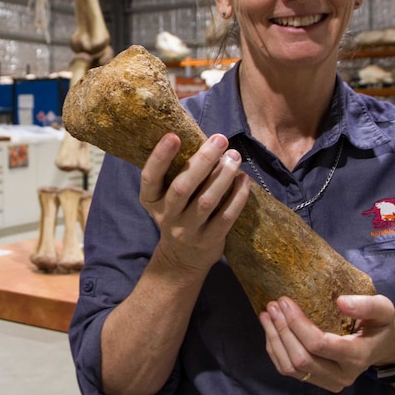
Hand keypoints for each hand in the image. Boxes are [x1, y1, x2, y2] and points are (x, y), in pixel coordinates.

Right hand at [140, 133, 248, 274]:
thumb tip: (203, 138)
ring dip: (223, 176)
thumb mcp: (166, 196)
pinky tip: (244, 180)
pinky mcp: (209, 240)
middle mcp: (166, 216)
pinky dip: (237, 197)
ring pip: (206, 201)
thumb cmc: (178, 213)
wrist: (182, 258)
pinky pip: (225, 217)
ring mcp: (187, 231)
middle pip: (182, 187)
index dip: (160, 157)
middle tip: (220, 140)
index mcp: (151, 200)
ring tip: (234, 156)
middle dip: (203, 161)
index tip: (173, 136)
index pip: (150, 177)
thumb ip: (177, 172)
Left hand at [259, 295, 394, 391]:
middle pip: (302, 358)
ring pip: (292, 368)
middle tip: (273, 305)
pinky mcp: (318, 380)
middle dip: (282, 330)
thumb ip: (367, 306)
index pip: (319, 345)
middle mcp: (342, 375)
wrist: (382, 346)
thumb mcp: (382, 310)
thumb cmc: (380, 325)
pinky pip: (290, 371)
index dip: (297, 323)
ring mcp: (329, 381)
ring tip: (266, 315)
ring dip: (275, 340)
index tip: (285, 301)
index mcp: (357, 356)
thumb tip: (341, 302)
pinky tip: (271, 330)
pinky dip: (276, 350)